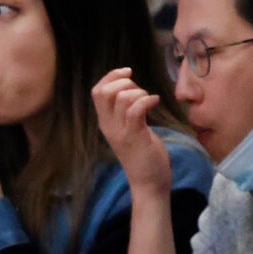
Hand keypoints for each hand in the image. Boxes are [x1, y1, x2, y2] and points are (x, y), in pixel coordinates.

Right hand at [92, 67, 176, 193]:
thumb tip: (132, 88)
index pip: (96, 91)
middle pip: (103, 92)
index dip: (110, 76)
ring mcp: (120, 132)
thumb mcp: (130, 128)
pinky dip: (147, 100)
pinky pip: (136, 110)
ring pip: (121, 98)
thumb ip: (127, 110)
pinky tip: (156, 101)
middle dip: (123, 81)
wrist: (148, 181)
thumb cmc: (142, 153)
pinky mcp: (135, 137)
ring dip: (138, 92)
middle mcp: (108, 125)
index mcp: (105, 122)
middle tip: (139, 89)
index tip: (127, 72)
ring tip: (149, 100)